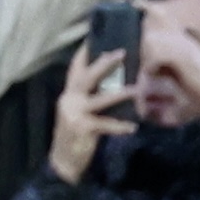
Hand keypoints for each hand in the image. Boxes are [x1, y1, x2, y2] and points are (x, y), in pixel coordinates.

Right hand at [46, 34, 137, 178]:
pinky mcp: (83, 129)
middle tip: (122, 51)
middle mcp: (69, 100)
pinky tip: (132, 127)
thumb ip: (90, 98)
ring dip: (119, 94)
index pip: (75, 68)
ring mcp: (74, 114)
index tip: (95, 36)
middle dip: (104, 63)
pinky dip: (120, 126)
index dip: (85, 51)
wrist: (63, 164)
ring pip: (99, 99)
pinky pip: (105, 124)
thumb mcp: (79, 113)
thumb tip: (115, 82)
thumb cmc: (76, 135)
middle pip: (86, 76)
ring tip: (136, 89)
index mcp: (69, 94)